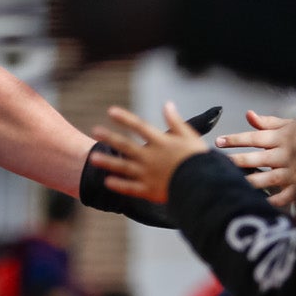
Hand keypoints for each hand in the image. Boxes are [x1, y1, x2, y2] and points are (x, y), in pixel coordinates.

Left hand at [89, 102, 215, 207]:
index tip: (110, 111)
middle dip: (109, 137)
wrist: (203, 185)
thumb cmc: (199, 159)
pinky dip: (118, 185)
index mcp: (161, 142)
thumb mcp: (189, 136)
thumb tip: (167, 104)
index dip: (125, 118)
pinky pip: (130, 188)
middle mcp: (150, 157)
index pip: (139, 126)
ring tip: (92, 158)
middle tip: (95, 130)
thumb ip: (176, 121)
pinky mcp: (149, 190)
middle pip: (125, 145)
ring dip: (107, 162)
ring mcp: (147, 174)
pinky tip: (107, 181)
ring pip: (123, 167)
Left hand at [221, 110, 295, 210]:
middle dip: (239, 161)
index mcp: (280, 138)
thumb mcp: (286, 124)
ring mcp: (292, 171)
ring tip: (235, 183)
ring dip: (252, 182)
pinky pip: (286, 196)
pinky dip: (274, 201)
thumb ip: (266, 122)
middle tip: (221, 163)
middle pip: (259, 159)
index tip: (219, 142)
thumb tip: (249, 114)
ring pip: (269, 178)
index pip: (254, 138)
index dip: (236, 139)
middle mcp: (285, 155)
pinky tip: (260, 203)